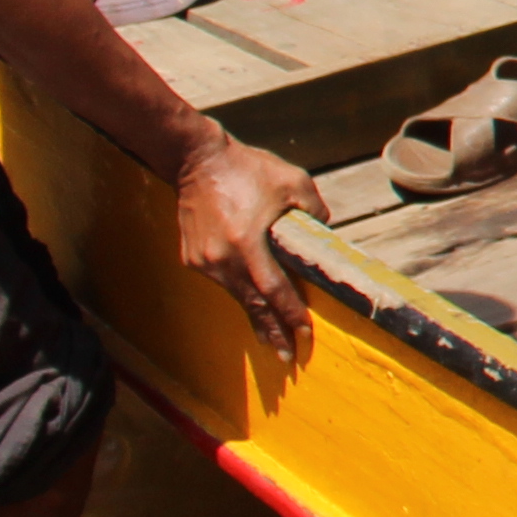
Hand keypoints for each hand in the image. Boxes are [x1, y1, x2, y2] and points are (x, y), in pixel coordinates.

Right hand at [174, 134, 327, 348]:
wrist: (197, 160)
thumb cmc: (249, 169)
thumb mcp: (294, 182)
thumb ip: (315, 210)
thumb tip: (324, 234)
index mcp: (248, 242)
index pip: (274, 288)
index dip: (290, 312)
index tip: (304, 332)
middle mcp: (222, 258)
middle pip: (252, 303)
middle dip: (272, 330)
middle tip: (288, 355)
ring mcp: (203, 260)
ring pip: (236, 296)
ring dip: (255, 317)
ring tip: (271, 339)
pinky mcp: (192, 257)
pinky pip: (221, 281)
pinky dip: (238, 294)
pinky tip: (250, 304)